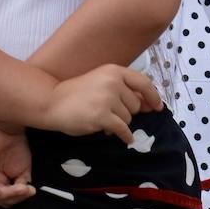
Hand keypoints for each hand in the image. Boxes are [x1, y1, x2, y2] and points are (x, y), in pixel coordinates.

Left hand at [0, 118, 34, 206]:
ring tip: (18, 188)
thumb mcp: (22, 171)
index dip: (14, 198)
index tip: (27, 191)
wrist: (8, 126)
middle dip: (10, 198)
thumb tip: (23, 196)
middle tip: (23, 190)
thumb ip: (19, 187)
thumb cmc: (15, 144)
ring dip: (2, 195)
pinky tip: (0, 189)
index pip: (2, 198)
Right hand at [44, 65, 161, 144]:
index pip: (143, 83)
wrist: (51, 102)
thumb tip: (148, 105)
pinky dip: (124, 136)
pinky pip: (123, 130)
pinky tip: (122, 138)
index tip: (158, 107)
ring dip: (119, 123)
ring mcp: (108, 99)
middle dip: (126, 112)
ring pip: (129, 119)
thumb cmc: (76, 94)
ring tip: (101, 119)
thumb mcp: (101, 82)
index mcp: (114, 70)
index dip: (153, 96)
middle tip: (108, 112)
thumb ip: (123, 89)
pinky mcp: (102, 116)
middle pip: (136, 105)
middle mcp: (113, 82)